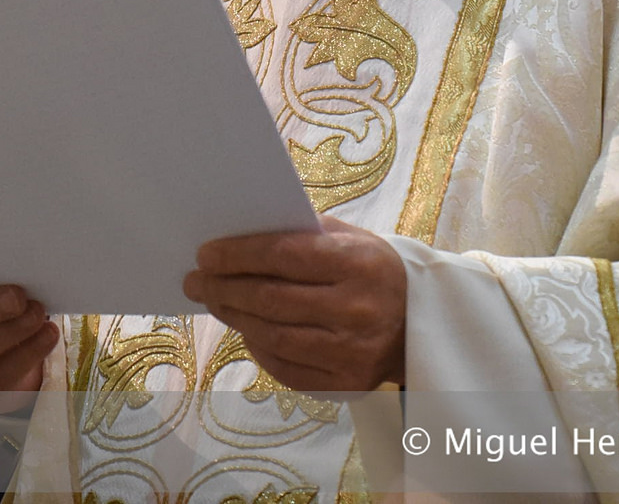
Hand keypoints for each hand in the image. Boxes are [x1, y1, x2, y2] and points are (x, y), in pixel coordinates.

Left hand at [182, 216, 406, 393]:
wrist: (421, 319)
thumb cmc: (371, 269)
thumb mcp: (350, 238)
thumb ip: (301, 234)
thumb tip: (237, 235)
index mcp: (358, 263)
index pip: (284, 256)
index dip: (238, 255)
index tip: (205, 254)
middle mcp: (357, 310)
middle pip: (271, 300)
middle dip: (224, 288)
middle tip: (196, 281)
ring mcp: (352, 352)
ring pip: (273, 336)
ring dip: (234, 317)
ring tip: (215, 301)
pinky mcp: (347, 384)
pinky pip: (285, 368)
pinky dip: (258, 348)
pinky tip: (245, 329)